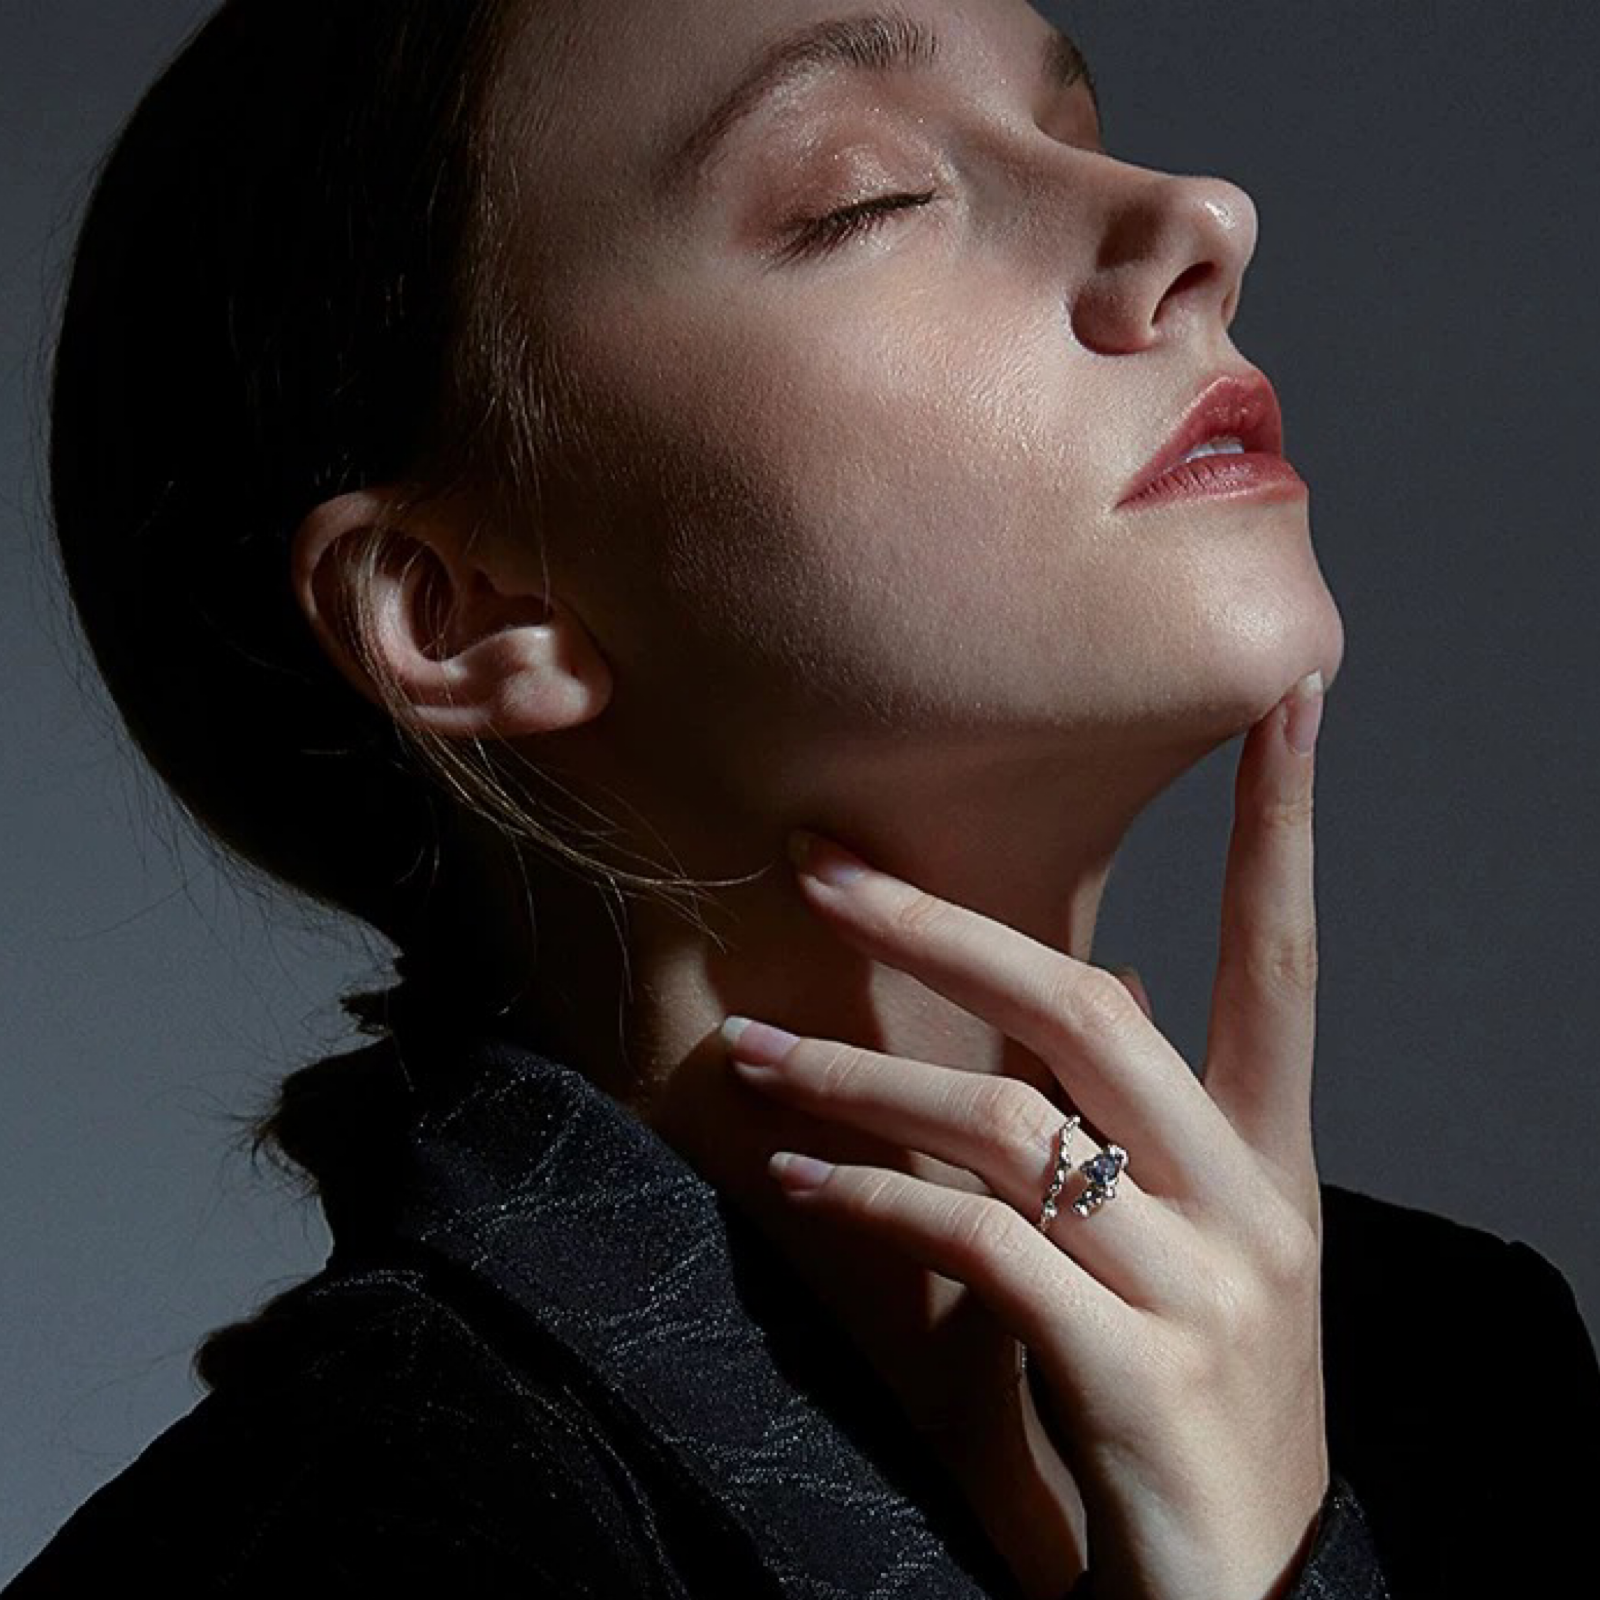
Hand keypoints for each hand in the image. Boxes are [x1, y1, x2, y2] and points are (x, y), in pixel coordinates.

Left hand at [720, 671, 1329, 1599]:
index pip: (1287, 955)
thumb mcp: (1209, 1242)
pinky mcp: (1132, 1371)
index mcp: (1274, 1151)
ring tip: (753, 1055)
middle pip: (1093, 1009)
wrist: (1251, 1586)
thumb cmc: (1206, 1389)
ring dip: (864, 1079)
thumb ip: (1153, 1117)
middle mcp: (1251, 1198)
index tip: (1286, 702)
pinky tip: (803, 1178)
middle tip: (819, 866)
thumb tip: (1108, 986)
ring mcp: (1198, 1286)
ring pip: (1010, 1124)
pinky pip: (980, 1246)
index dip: (1286, 828)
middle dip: (945, 929)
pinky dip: (879, 1200)